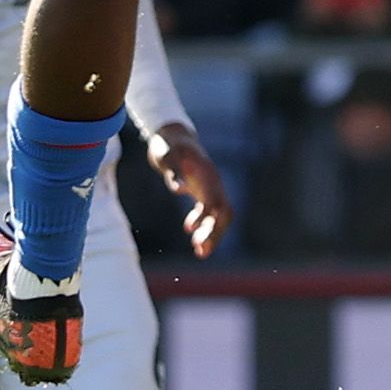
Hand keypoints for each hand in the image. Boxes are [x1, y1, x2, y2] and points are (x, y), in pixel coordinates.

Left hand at [151, 128, 234, 255]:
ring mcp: (210, 187)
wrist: (171, 137)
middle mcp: (213, 183)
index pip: (215, 202)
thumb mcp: (167, 156)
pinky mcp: (202, 191)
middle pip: (223, 213)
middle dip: (215, 234)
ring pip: (218, 215)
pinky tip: (191, 233)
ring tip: (201, 253)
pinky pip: (209, 212)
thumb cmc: (168, 146)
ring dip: (212, 234)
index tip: (192, 233)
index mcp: (208, 175)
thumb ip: (174, 172)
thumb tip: (178, 189)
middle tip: (202, 252)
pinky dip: (203, 225)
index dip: (207, 219)